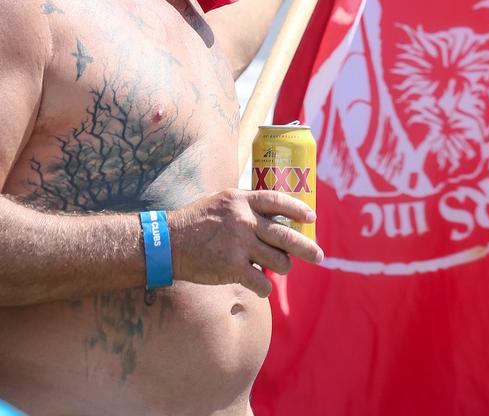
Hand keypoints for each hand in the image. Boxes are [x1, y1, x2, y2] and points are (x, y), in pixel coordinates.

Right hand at [167, 189, 323, 297]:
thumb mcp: (220, 200)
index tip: (311, 217)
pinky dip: (264, 287)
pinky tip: (260, 286)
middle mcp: (244, 220)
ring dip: (282, 267)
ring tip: (279, 268)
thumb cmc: (195, 221)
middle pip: (286, 235)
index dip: (297, 209)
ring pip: (278, 261)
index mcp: (241, 200)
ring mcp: (239, 244)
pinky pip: (261, 282)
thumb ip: (243, 204)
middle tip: (320, 255)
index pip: (277, 200)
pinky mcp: (232, 268)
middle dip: (307, 247)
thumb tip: (268, 211)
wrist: (168, 242)